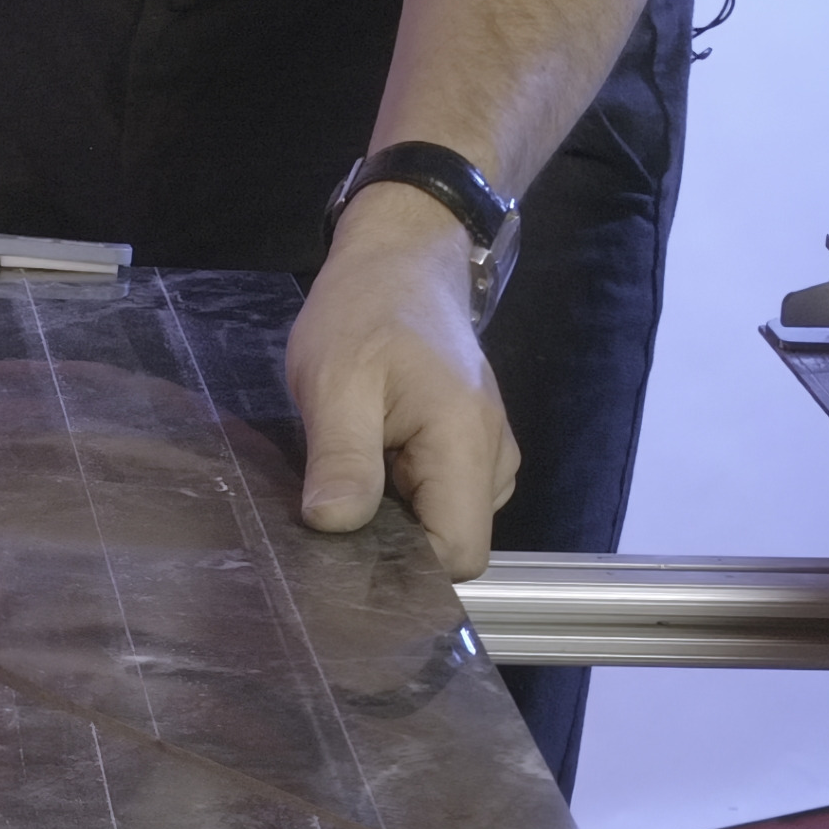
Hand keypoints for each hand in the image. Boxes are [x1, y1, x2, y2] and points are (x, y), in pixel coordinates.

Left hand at [284, 182, 517, 577]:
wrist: (401, 259)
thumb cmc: (365, 310)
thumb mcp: (335, 381)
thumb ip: (342, 458)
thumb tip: (334, 527)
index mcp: (466, 444)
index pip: (458, 554)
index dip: (402, 569)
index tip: (347, 552)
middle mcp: (493, 457)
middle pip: (452, 546)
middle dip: (394, 544)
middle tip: (336, 504)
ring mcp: (488, 454)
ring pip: (444, 525)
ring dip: (395, 517)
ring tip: (354, 468)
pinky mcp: (472, 450)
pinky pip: (441, 499)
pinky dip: (403, 496)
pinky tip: (371, 462)